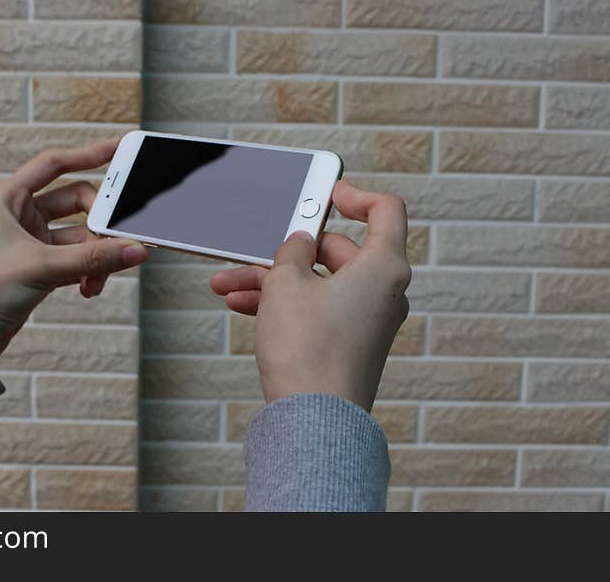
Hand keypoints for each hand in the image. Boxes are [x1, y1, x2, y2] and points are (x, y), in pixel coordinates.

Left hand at [0, 139, 148, 360]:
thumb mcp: (42, 268)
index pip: (53, 165)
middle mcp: (20, 215)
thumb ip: (93, 258)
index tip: (118, 149)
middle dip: (99, 224)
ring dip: (96, 256)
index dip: (87, 154)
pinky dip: (89, 271)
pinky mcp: (41, 267)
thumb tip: (135, 249)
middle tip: (120, 239)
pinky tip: (90, 288)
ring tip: (99, 278)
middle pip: (76, 202)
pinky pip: (77, 259)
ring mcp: (32, 242)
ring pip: (80, 236)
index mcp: (8, 199)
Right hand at [210, 181, 410, 411]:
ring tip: (227, 285)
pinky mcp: (349, 345)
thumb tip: (300, 243)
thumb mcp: (286, 282)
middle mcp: (383, 293)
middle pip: (338, 251)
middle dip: (287, 252)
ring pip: (318, 284)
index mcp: (383, 267)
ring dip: (272, 281)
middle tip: (254, 251)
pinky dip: (284, 305)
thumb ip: (292, 250)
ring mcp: (367, 321)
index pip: (385, 211)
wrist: (313, 421)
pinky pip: (317, 311)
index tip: (328, 193)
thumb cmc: (308, 350)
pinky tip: (242, 305)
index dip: (355, 196)